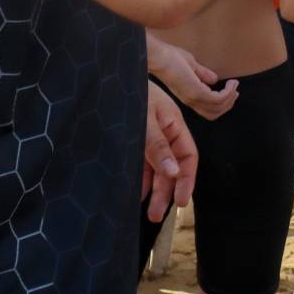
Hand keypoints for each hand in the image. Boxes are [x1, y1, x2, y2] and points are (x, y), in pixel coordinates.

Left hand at [142, 83, 197, 223]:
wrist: (104, 78)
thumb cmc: (128, 94)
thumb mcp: (144, 120)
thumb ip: (158, 147)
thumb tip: (174, 173)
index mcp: (174, 123)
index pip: (188, 156)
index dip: (187, 179)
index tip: (182, 202)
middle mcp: (164, 132)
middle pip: (171, 167)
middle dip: (166, 192)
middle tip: (156, 215)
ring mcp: (148, 137)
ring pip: (155, 168)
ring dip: (152, 190)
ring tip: (147, 212)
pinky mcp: (133, 141)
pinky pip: (140, 164)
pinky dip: (140, 179)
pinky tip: (135, 194)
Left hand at [148, 40, 238, 120]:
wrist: (159, 56)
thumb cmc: (170, 58)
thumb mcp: (191, 66)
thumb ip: (202, 74)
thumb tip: (214, 79)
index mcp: (189, 96)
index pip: (208, 110)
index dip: (222, 104)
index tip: (232, 91)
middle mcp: (191, 101)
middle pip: (214, 114)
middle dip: (229, 103)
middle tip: (236, 91)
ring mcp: (194, 98)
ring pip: (218, 108)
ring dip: (230, 97)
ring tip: (234, 84)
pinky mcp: (197, 92)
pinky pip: (218, 99)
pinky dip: (228, 92)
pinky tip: (231, 82)